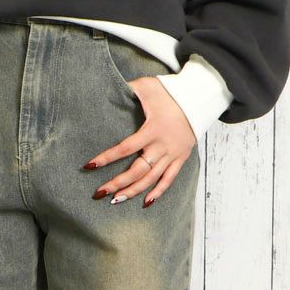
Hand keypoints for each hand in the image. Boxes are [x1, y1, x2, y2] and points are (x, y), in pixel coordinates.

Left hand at [84, 77, 196, 206]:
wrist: (199, 98)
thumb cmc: (170, 91)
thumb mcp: (147, 86)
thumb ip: (127, 89)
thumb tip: (105, 87)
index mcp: (152, 129)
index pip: (126, 148)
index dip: (107, 158)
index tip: (90, 165)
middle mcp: (163, 146)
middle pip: (138, 170)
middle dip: (117, 183)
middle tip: (99, 192)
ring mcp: (173, 154)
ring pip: (151, 179)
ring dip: (133, 191)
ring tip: (115, 200)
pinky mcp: (181, 158)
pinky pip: (169, 179)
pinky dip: (158, 192)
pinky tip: (145, 203)